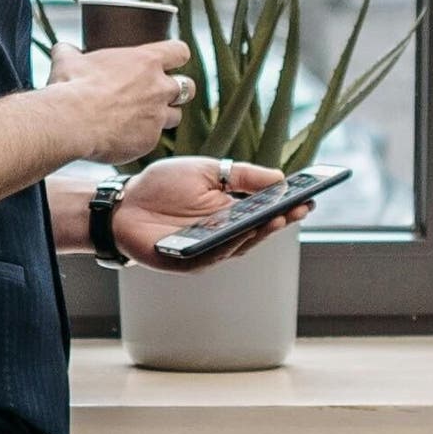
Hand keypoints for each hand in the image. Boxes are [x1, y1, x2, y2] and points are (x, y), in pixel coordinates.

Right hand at [46, 35, 191, 165]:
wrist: (72, 121)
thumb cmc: (73, 86)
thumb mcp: (69, 61)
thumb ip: (70, 53)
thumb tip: (62, 49)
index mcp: (146, 61)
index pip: (180, 51)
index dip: (176, 56)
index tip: (169, 60)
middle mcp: (159, 88)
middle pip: (187, 86)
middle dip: (176, 90)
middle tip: (157, 93)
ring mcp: (157, 117)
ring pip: (176, 116)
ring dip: (163, 116)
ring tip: (141, 118)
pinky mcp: (149, 141)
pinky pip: (153, 140)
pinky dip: (142, 138)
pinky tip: (123, 138)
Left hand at [113, 157, 305, 265]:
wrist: (123, 202)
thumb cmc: (162, 186)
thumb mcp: (206, 171)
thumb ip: (240, 175)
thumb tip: (279, 177)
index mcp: (231, 211)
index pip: (266, 211)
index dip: (288, 206)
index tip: (309, 197)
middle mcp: (224, 234)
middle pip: (259, 230)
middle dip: (280, 219)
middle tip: (298, 209)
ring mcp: (208, 250)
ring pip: (240, 245)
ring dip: (258, 233)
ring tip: (276, 218)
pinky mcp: (188, 262)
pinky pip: (213, 255)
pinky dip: (227, 245)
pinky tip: (239, 233)